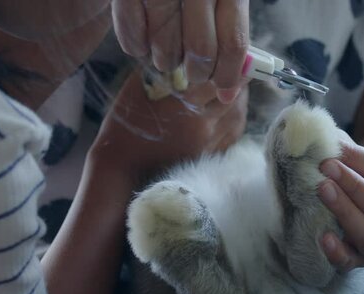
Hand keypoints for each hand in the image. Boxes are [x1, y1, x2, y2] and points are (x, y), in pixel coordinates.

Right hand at [88, 69, 247, 181]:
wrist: (122, 169)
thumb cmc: (124, 128)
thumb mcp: (136, 91)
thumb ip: (158, 72)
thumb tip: (175, 55)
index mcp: (185, 105)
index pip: (219, 81)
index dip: (233, 69)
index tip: (241, 59)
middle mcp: (202, 125)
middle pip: (234, 100)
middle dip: (240, 84)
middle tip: (240, 73)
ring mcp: (207, 144)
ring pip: (237, 119)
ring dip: (240, 104)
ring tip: (237, 92)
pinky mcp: (206, 157)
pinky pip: (232, 137)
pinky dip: (235, 123)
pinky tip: (230, 115)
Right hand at [112, 0, 248, 103]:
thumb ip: (229, 40)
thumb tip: (229, 93)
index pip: (233, 42)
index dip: (228, 74)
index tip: (223, 88)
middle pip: (200, 50)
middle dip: (197, 72)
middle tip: (194, 72)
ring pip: (165, 47)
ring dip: (166, 60)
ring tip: (168, 51)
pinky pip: (133, 37)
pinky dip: (137, 47)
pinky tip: (143, 40)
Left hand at [317, 135, 363, 271]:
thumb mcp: (363, 160)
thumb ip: (345, 149)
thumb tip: (318, 136)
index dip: (360, 160)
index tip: (334, 149)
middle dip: (355, 188)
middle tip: (326, 169)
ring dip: (345, 213)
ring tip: (321, 190)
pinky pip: (352, 263)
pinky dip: (338, 253)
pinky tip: (323, 236)